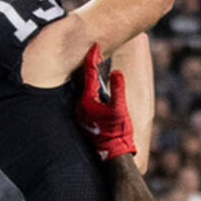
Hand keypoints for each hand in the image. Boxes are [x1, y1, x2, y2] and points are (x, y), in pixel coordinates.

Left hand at [75, 44, 134, 159]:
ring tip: (93, 64)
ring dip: (88, 77)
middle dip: (88, 65)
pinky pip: (84, 97)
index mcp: (87, 100)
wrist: (113, 154)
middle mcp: (79, 105)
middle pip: (82, 79)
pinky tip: (94, 86)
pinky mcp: (84, 118)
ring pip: (82, 88)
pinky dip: (89, 88)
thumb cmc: (117, 133)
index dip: (93, 58)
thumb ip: (118, 89)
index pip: (89, 74)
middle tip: (93, 51)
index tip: (96, 46)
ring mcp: (80, 113)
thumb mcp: (120, 109)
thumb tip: (117, 72)